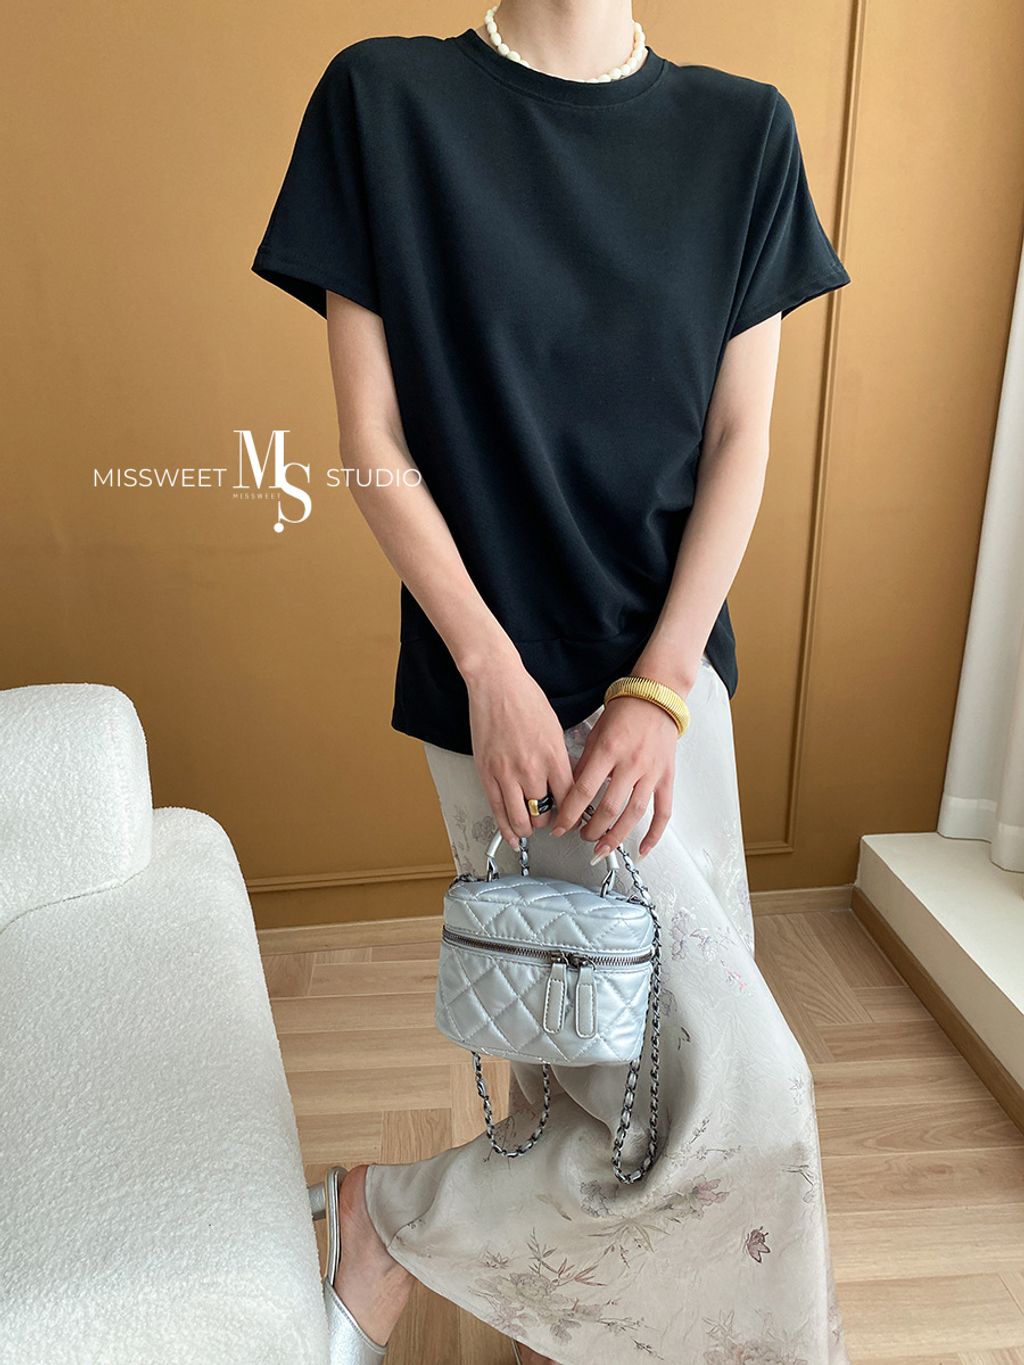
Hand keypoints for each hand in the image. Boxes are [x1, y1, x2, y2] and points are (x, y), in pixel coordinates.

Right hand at [465, 650, 574, 848]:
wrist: (495, 683)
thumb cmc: (525, 699)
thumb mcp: (555, 729)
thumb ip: (559, 760)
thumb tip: (564, 785)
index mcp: (553, 755)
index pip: (571, 799)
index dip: (574, 814)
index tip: (575, 818)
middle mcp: (531, 767)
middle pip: (546, 814)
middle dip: (550, 822)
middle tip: (551, 820)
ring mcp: (506, 773)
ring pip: (521, 819)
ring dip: (529, 828)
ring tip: (532, 826)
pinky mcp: (486, 773)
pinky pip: (497, 811)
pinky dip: (506, 829)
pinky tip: (513, 835)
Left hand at [551, 696, 679, 858]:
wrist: (657, 698)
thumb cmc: (625, 711)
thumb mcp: (595, 733)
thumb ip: (584, 763)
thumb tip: (570, 792)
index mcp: (608, 750)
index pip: (583, 791)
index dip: (569, 814)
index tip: (559, 827)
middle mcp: (631, 763)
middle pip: (608, 808)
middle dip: (590, 829)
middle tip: (580, 836)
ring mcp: (651, 773)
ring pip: (633, 815)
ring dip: (615, 837)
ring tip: (601, 848)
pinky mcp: (667, 778)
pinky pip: (663, 812)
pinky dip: (653, 835)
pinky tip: (642, 850)